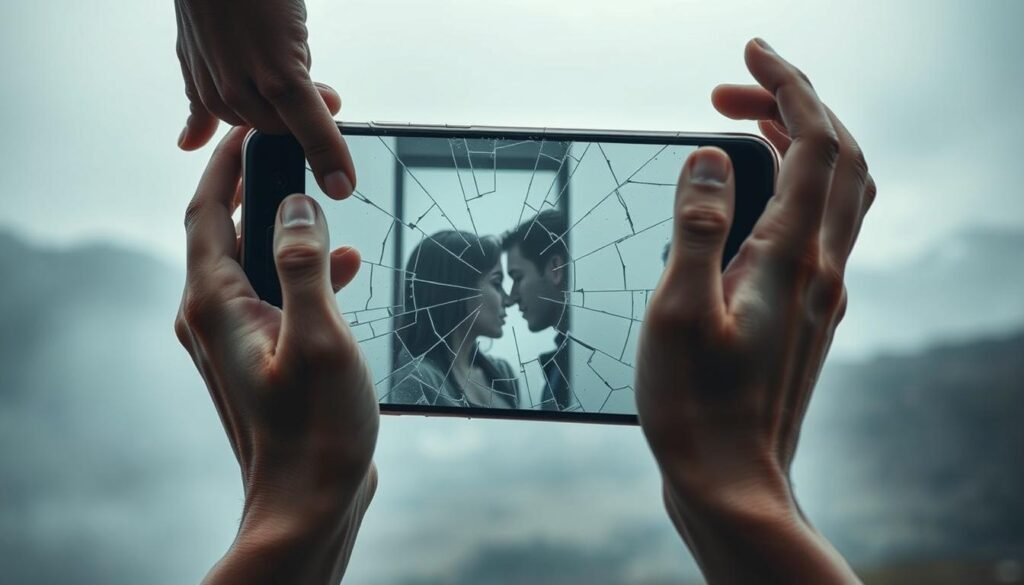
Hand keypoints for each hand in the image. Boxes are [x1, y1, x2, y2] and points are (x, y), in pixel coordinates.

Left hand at [174, 0, 356, 198]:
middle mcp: (223, 92)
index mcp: (206, 87)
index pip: (250, 130)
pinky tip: (344, 180)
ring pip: (292, 126)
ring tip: (314, 73)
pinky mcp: (279, 74)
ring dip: (314, 111)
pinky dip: (329, 152)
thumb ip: (199, 100)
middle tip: (312, 82)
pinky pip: (309, 122)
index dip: (277, 123)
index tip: (293, 120)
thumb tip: (188, 143)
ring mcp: (250, 85)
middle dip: (297, 114)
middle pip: (274, 130)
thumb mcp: (199, 50)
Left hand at [174, 128, 378, 583]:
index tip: (254, 126)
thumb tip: (295, 206)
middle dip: (263, 187)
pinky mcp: (259, 355)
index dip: (229, 162)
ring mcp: (233, 338)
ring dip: (290, 231)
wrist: (306, 501)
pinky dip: (303, 271)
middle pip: (227, 229)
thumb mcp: (318, 337)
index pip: (209, 210)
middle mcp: (211, 316)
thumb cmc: (315, 429)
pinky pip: (273, 293)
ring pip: (255, 261)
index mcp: (215, 304)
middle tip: (299, 155)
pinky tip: (345, 268)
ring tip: (331, 208)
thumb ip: (303, 264)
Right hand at [635, 39, 872, 582]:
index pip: (814, 141)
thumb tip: (709, 155)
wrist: (733, 483)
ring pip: (838, 191)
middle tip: (732, 87)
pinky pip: (822, 226)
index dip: (788, 84)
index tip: (750, 51)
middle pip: (839, 156)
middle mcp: (822, 268)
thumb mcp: (678, 309)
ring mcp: (822, 293)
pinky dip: (798, 186)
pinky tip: (756, 199)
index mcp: (792, 257)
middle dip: (795, 103)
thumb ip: (696, 224)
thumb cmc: (697, 407)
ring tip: (749, 124)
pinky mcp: (810, 314)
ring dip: (803, 142)